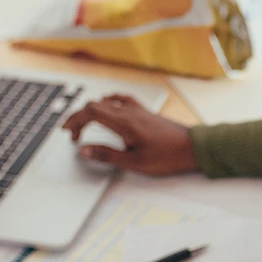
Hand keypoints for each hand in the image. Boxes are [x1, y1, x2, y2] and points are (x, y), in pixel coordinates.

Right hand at [62, 94, 200, 175]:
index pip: (90, 112)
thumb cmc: (168, 156)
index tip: (68, 132)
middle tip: (74, 134)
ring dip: (93, 111)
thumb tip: (85, 150)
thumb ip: (107, 155)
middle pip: (95, 105)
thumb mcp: (134, 162)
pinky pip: (122, 100)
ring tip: (87, 124)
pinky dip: (109, 102)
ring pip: (108, 101)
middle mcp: (130, 112)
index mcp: (124, 123)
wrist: (194, 148)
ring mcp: (139, 110)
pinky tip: (109, 107)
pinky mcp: (146, 112)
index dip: (74, 120)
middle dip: (79, 117)